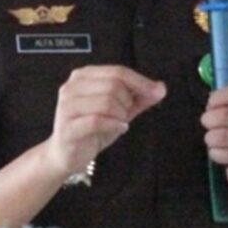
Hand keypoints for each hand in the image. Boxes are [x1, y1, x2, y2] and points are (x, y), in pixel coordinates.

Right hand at [44, 65, 165, 178]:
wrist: (66, 156)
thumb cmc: (92, 129)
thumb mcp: (119, 110)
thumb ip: (139, 98)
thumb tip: (160, 88)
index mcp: (84, 75)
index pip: (118, 71)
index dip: (140, 81)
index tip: (158, 91)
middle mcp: (72, 86)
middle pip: (113, 85)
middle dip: (128, 102)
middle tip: (126, 115)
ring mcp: (67, 106)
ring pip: (106, 102)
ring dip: (121, 115)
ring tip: (119, 122)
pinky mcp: (68, 126)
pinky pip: (98, 120)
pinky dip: (114, 125)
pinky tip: (119, 128)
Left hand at [200, 46, 227, 194]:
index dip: (217, 97)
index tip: (210, 103)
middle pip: (225, 117)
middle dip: (208, 121)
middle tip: (207, 124)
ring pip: (221, 139)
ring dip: (211, 140)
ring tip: (213, 139)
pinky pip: (224, 158)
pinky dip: (217, 156)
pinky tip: (222, 155)